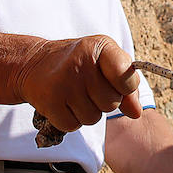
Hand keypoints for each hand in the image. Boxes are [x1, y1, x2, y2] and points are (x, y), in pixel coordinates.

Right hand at [13, 35, 142, 131]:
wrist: (35, 64)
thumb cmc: (79, 63)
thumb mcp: (105, 63)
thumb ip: (126, 85)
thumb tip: (136, 113)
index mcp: (100, 47)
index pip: (127, 79)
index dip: (126, 88)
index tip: (115, 83)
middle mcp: (81, 63)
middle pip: (111, 103)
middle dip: (103, 101)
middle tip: (88, 88)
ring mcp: (63, 82)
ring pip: (93, 118)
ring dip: (86, 112)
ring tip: (74, 95)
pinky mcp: (49, 101)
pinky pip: (73, 126)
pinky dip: (70, 120)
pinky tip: (63, 103)